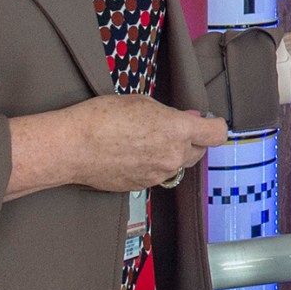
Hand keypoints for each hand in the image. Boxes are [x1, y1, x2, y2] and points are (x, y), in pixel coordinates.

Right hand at [6, 94, 230, 200]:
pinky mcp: (144, 186)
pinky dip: (154, 165)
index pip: (217, 134)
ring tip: (148, 140)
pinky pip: (159, 175)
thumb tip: (187, 118)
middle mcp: (173, 155)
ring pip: (178, 164)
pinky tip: (135, 153)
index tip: (208, 121)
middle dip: (192, 140)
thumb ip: (170, 114)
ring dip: (172, 153)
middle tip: (171, 128)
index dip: (215, 126)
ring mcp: (159, 174)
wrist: (73, 147)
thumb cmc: (103, 117)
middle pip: (199, 151)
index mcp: (178, 130)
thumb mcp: (142, 103)